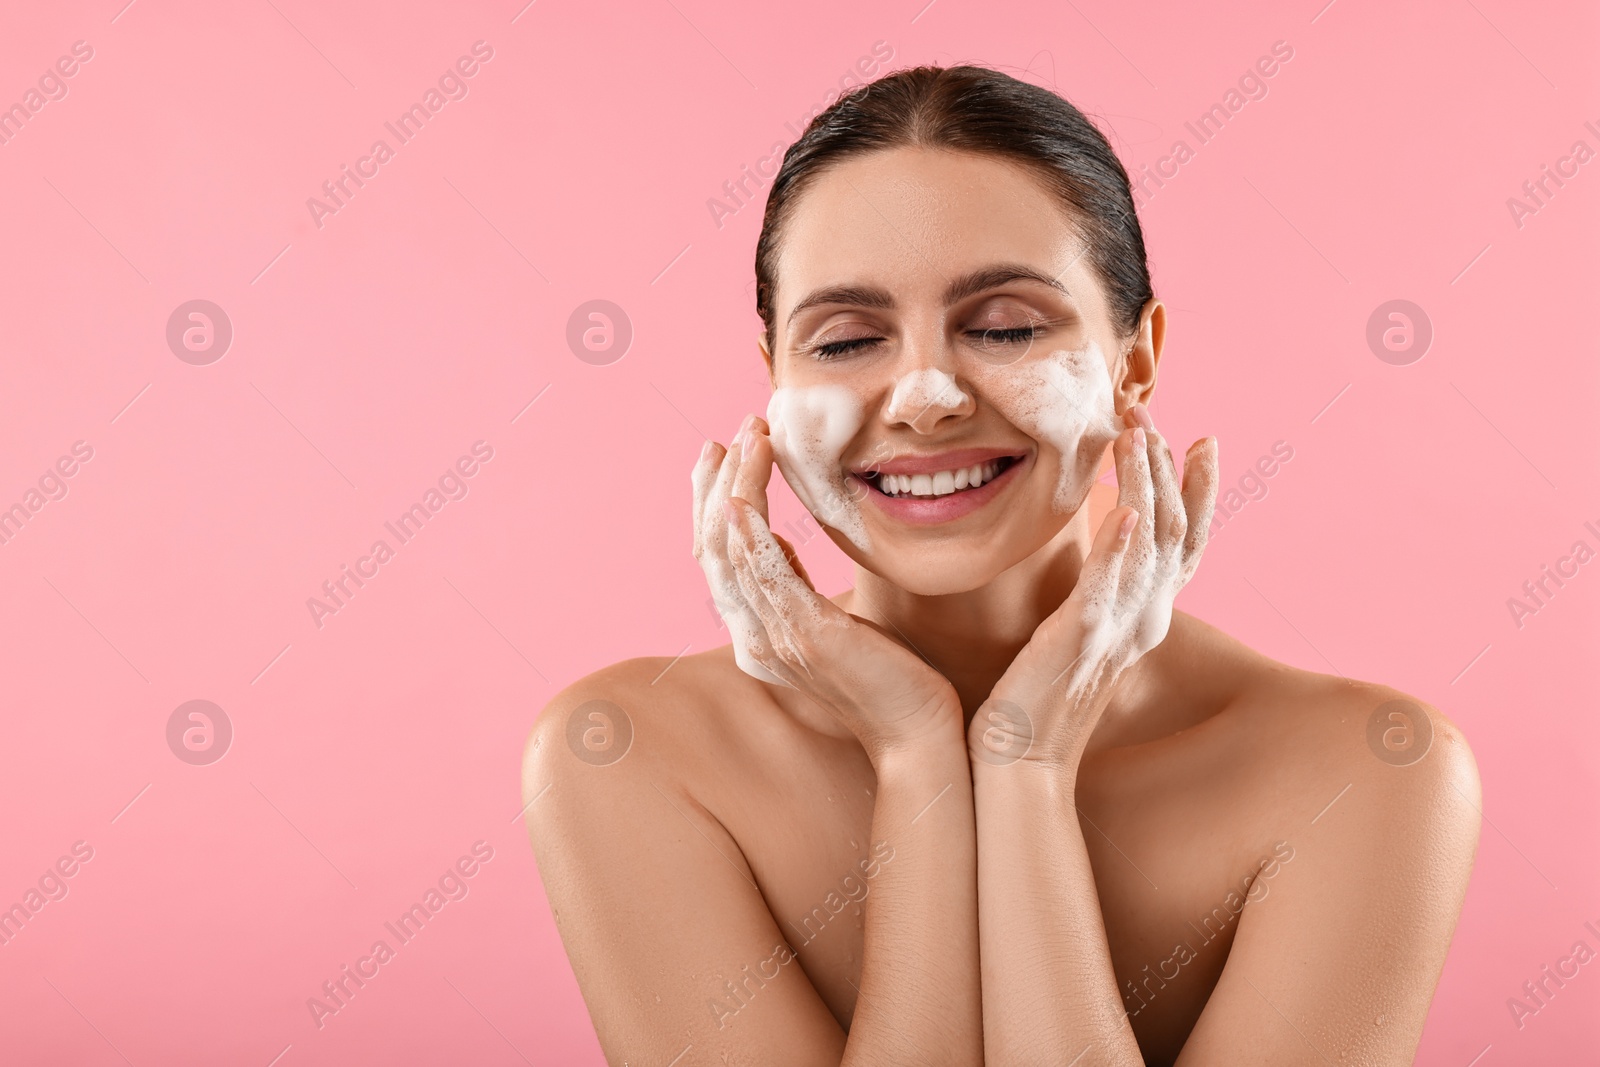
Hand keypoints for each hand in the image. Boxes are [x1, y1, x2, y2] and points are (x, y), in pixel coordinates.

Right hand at [692, 415, 963, 763]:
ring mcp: (773, 639)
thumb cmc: (887, 676)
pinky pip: (761, 575)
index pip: (715, 558)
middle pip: (712, 549)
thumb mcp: (830, 621)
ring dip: (735, 488)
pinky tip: (743, 496)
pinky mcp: (803, 636)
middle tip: (728, 436)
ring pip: (731, 551)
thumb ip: (796, 587)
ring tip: (749, 439)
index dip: (712, 501)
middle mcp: (753, 638)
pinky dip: (747, 533)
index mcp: (756, 635)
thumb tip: (776, 541)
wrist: (917, 730)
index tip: (722, 453)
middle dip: (715, 486)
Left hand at [970, 402, 1217, 768]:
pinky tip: (1124, 509)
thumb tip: (1097, 553)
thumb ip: (1095, 594)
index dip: (1200, 491)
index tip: (1202, 439)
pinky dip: (1122, 545)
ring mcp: (1120, 630)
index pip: (1188, 543)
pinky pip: (1111, 586)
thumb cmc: (1037, 697)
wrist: (1020, 761)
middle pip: (1178, 529)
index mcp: (1145, 617)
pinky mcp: (1084, 639)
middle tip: (1148, 411)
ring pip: (1152, 543)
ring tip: (1137, 433)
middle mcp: (1145, 620)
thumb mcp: (1078, 634)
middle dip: (1168, 465)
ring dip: (1147, 483)